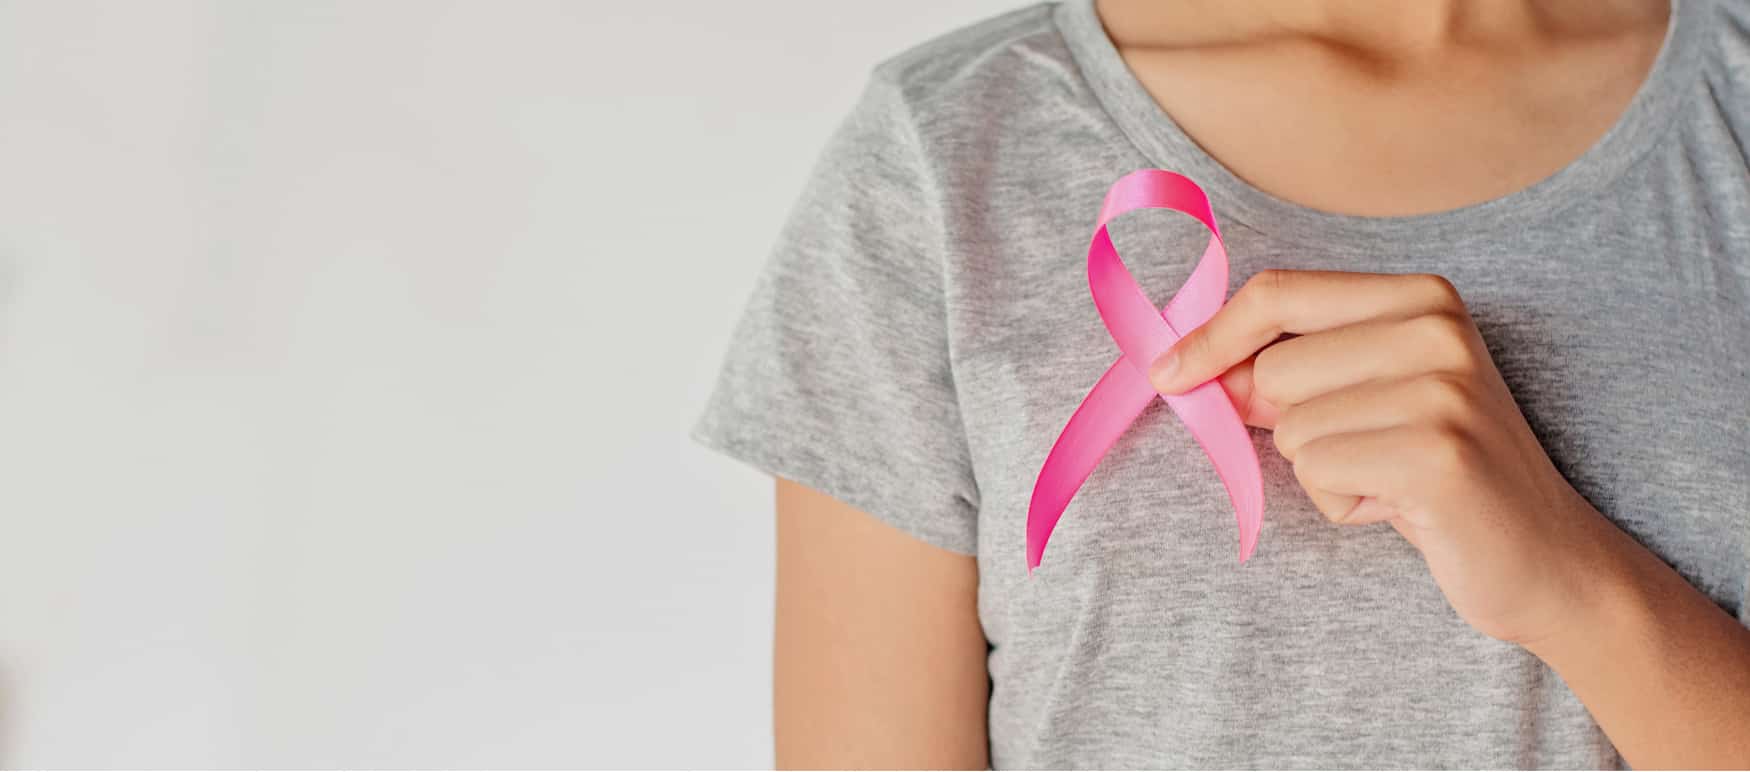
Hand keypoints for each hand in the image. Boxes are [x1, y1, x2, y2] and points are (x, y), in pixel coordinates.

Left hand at [1150, 270, 1619, 645]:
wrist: (1546, 558)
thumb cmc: (1434, 473)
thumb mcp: (1364, 397)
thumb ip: (1288, 370)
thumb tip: (1186, 366)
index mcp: (1421, 296)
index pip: (1279, 293)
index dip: (1210, 336)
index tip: (1167, 373)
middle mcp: (1437, 329)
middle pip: (1273, 369)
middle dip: (1292, 426)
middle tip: (1362, 451)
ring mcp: (1443, 389)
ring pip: (1294, 429)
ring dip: (1324, 472)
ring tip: (1390, 480)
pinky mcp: (1437, 455)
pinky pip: (1320, 473)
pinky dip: (1343, 504)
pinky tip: (1401, 508)